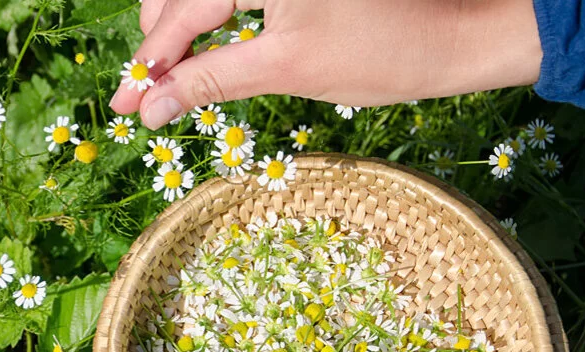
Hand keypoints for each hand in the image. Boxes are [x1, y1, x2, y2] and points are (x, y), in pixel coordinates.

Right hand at [109, 0, 543, 129]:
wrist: (459, 33)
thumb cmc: (382, 53)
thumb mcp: (287, 69)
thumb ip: (210, 81)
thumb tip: (151, 107)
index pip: (183, 11)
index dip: (150, 63)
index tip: (125, 105)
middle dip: (160, 43)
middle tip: (147, 96)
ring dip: (182, 30)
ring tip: (173, 77)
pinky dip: (213, 17)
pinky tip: (207, 50)